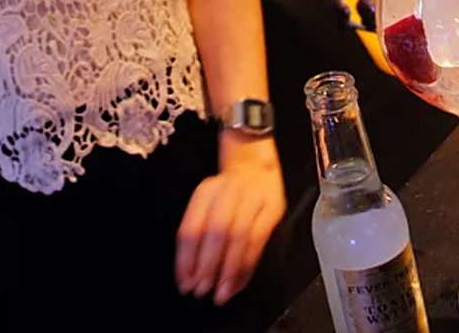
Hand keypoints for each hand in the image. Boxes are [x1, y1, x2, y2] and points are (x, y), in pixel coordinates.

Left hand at [175, 136, 285, 305]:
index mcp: (205, 192)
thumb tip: (189, 273)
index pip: (191, 229)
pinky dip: (247, 266)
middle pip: (215, 233)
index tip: (185, 283)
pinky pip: (258, 242)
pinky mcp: (272, 208)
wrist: (254, 166)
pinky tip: (239, 282)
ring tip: (222, 293)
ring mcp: (252, 198)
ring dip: (229, 271)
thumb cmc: (226, 193)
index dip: (186, 260)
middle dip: (208, 267)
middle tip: (203, 291)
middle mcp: (228, 192)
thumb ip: (197, 233)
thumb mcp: (206, 204)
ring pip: (239, 238)